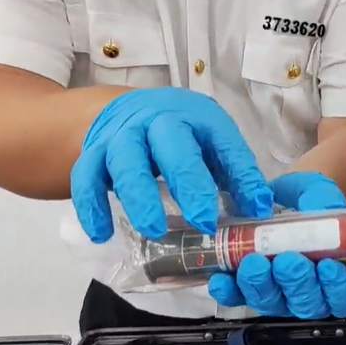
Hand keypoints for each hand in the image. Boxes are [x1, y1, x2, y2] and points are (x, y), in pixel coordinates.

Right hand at [71, 87, 273, 242]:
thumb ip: (238, 174)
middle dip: (186, 184)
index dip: (239, 176)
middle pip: (170, 147)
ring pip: (125, 162)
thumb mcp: (214, 144)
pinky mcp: (92, 153)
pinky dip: (91, 206)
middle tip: (201, 222)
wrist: (128, 110)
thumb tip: (261, 210)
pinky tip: (102, 234)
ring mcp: (121, 136)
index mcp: (196, 118)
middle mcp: (156, 122)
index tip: (252, 209)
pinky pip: (84, 178)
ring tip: (153, 230)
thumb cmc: (182, 134)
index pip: (223, 144)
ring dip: (139, 198)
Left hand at [207, 172, 345, 318]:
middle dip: (296, 283)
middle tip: (287, 260)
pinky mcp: (248, 290)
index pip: (345, 297)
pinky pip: (238, 298)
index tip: (326, 265)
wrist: (281, 196)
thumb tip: (317, 211)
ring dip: (262, 287)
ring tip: (254, 263)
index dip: (338, 288)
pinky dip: (229, 291)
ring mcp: (279, 295)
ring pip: (273, 304)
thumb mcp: (319, 193)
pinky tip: (221, 279)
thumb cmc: (310, 199)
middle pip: (307, 304)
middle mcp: (311, 292)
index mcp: (339, 275)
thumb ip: (322, 202)